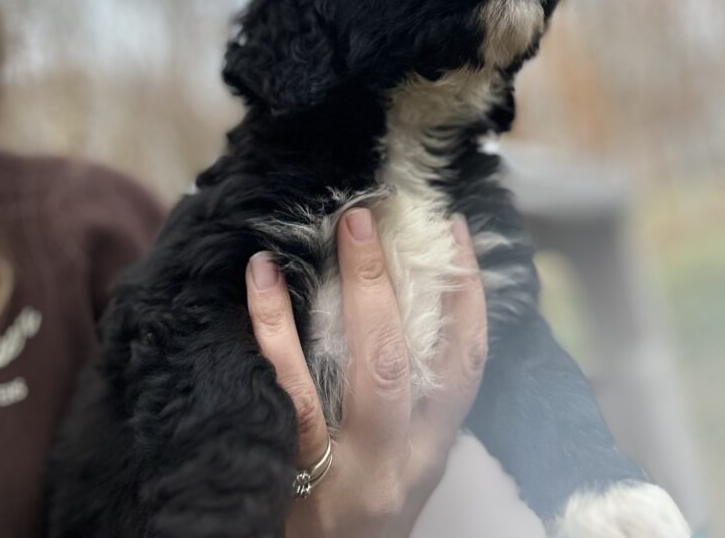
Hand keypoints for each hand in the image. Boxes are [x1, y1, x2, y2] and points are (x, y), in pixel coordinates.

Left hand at [245, 208, 487, 537]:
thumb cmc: (355, 520)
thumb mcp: (398, 470)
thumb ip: (407, 408)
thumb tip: (401, 306)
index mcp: (428, 452)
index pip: (463, 366)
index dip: (466, 295)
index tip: (454, 232)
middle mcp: (392, 460)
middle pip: (396, 360)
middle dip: (383, 281)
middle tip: (363, 217)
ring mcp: (337, 468)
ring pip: (341, 371)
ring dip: (332, 294)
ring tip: (315, 235)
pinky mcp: (284, 472)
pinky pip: (280, 389)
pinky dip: (270, 326)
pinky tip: (259, 279)